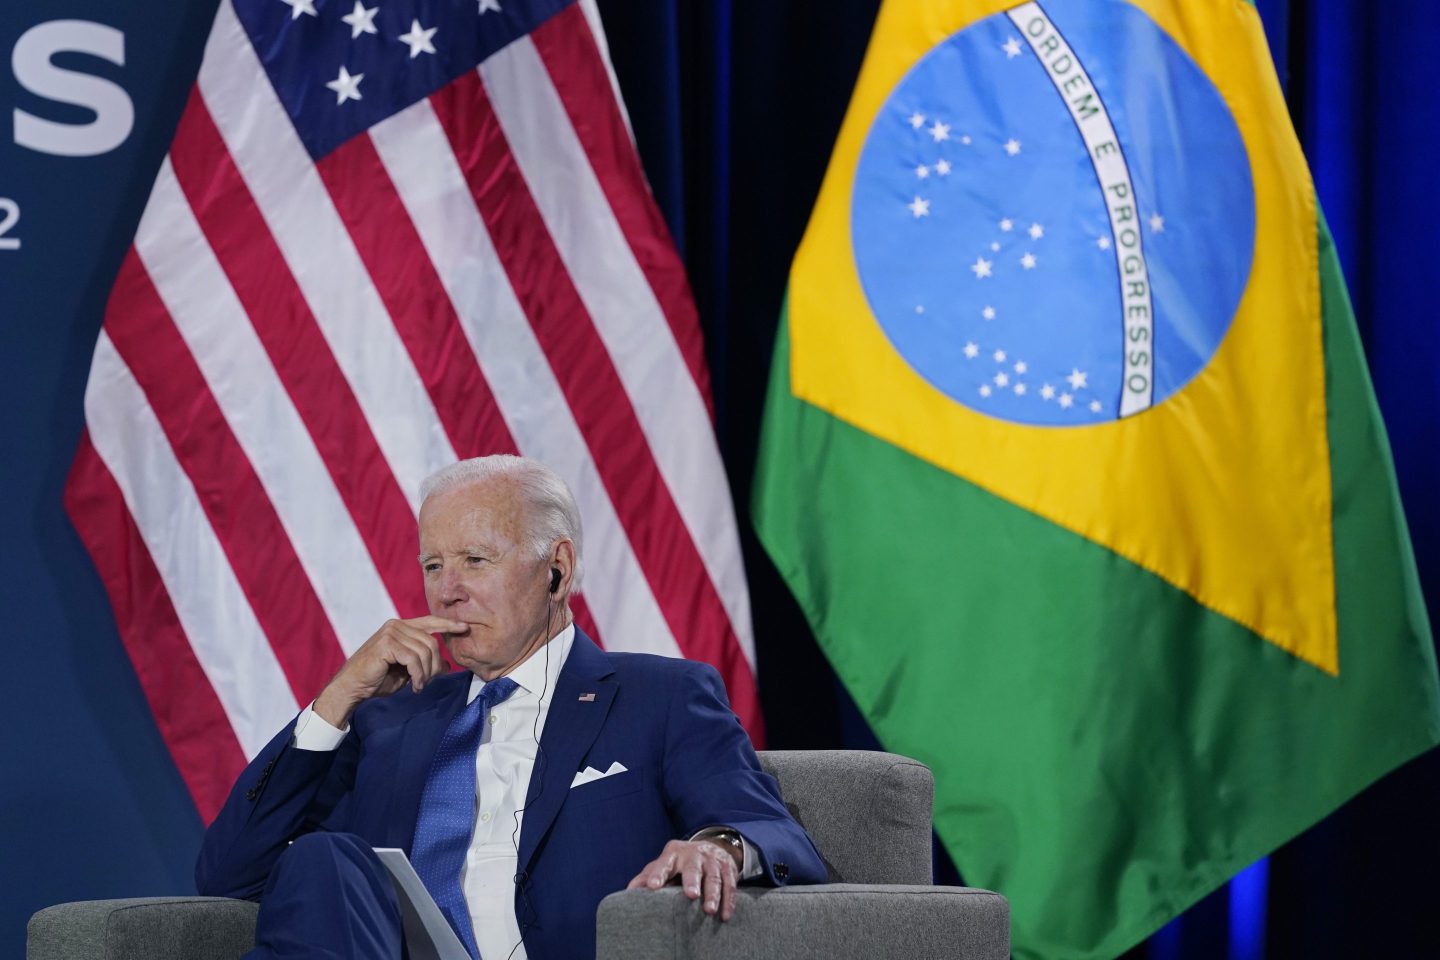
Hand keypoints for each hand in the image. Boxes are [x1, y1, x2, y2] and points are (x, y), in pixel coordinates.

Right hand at [313, 616, 465, 726]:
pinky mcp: (386, 644)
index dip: (448, 624)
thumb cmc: (378, 678)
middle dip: (434, 665)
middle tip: (426, 682)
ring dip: (426, 673)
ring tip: (419, 685)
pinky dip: (418, 675)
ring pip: (424, 651)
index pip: (430, 621)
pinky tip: (414, 685)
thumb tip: (448, 664)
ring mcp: (390, 632)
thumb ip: (425, 663)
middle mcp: (396, 625)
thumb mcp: (408, 671)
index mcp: (401, 627)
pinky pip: (413, 659)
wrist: (353, 687)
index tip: (465, 628)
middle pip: (432, 642)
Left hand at [626, 839, 739, 920]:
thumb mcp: (664, 864)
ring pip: (713, 877)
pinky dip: (728, 900)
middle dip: (692, 881)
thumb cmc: (680, 862)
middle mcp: (694, 854)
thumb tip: (629, 892)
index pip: (664, 863)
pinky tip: (725, 915)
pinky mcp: (728, 868)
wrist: (711, 846)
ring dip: (712, 894)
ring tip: (709, 910)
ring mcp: (712, 860)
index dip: (658, 873)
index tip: (653, 886)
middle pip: (693, 867)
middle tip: (690, 895)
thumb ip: (647, 877)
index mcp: (673, 854)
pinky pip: (730, 884)